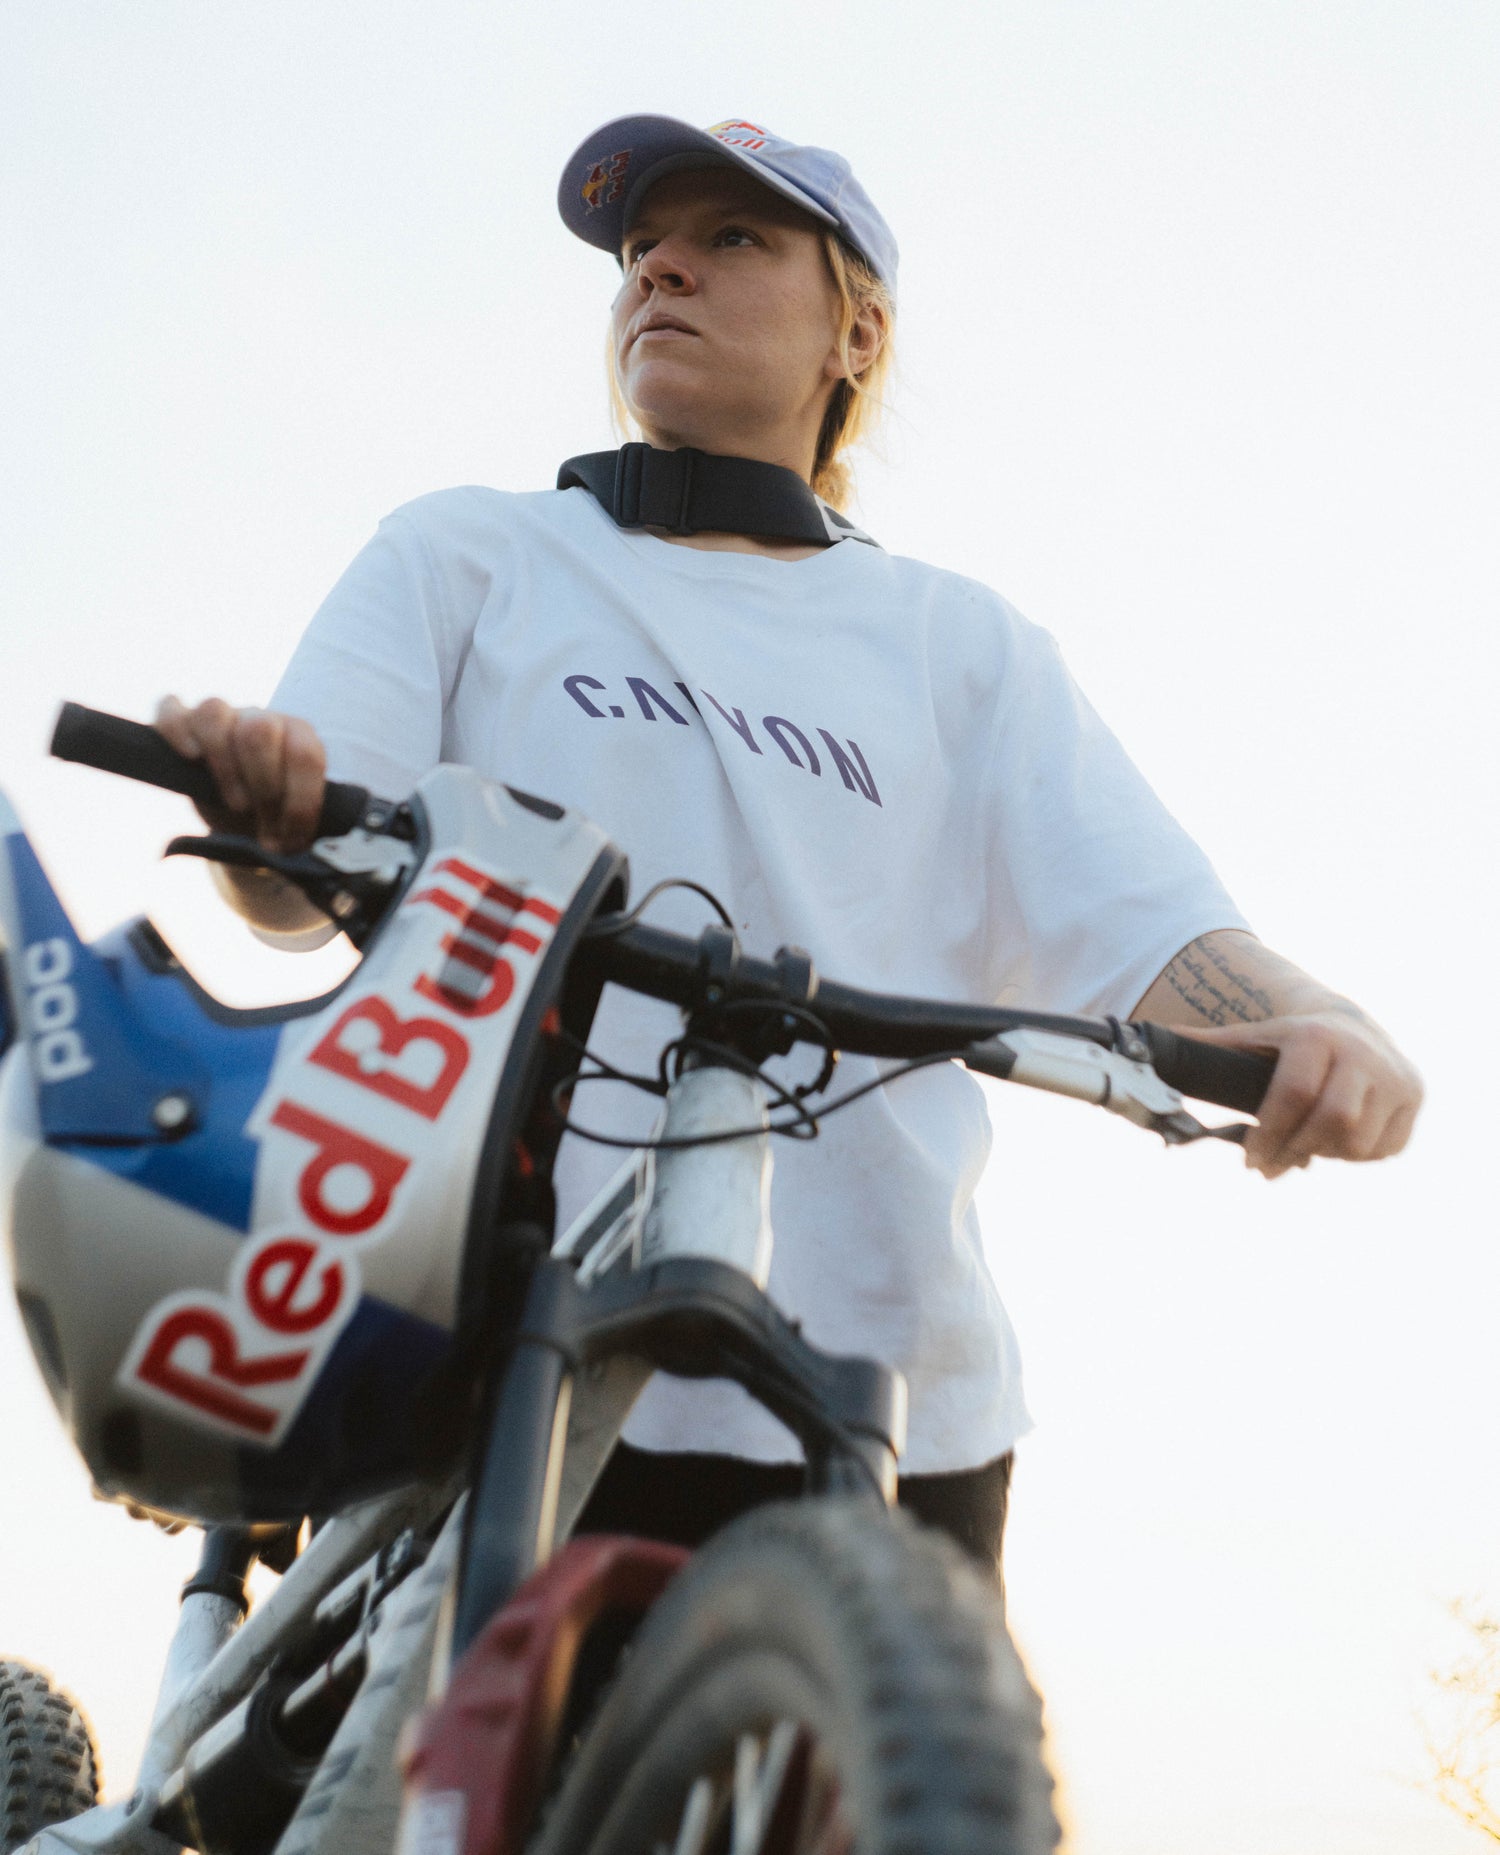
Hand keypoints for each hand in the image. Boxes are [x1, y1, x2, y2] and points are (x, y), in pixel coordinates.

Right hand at [154, 696, 326, 854]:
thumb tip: (282, 843)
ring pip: (214, 712)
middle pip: (259, 730)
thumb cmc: (270, 815)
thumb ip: (297, 822)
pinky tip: (191, 757)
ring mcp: (221, 716)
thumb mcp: (293, 821)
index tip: (289, 838)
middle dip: (262, 786)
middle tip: (258, 820)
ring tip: (234, 804)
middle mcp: (259, 717)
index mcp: (298, 735)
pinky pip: (170, 707)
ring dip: (223, 765)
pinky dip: (177, 730)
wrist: (239, 814)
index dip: (299, 802)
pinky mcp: (182, 721)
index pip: (304, 755)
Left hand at [1181, 1011, 1422, 1179]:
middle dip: (1296, 1151)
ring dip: (1324, 1155)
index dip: (1270, 1135)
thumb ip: (1208, 1045)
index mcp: (1316, 1037)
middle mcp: (1362, 1053)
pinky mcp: (1414, 1099)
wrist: (1353, 1028)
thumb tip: (1148, 1042)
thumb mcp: (1253, 1037)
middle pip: (1333, 1122)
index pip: (1293, 1095)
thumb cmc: (1290, 1041)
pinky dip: (1356, 1156)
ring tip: (1301, 1151)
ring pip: (1359, 1141)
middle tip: (1269, 1168)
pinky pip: (1384, 1148)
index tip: (1250, 1163)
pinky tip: (1333, 1146)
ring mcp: (1395, 1077)